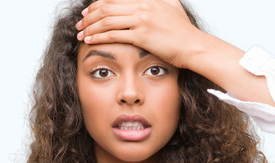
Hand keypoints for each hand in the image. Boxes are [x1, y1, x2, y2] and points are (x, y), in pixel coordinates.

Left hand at [75, 0, 203, 67]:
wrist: (194, 47)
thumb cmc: (184, 33)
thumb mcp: (173, 8)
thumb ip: (162, 1)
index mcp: (147, 0)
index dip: (97, 5)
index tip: (88, 13)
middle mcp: (143, 6)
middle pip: (107, 7)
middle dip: (90, 16)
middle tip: (80, 24)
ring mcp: (142, 20)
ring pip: (107, 20)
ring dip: (91, 27)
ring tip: (81, 34)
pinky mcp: (142, 36)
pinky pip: (113, 35)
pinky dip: (98, 37)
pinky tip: (90, 40)